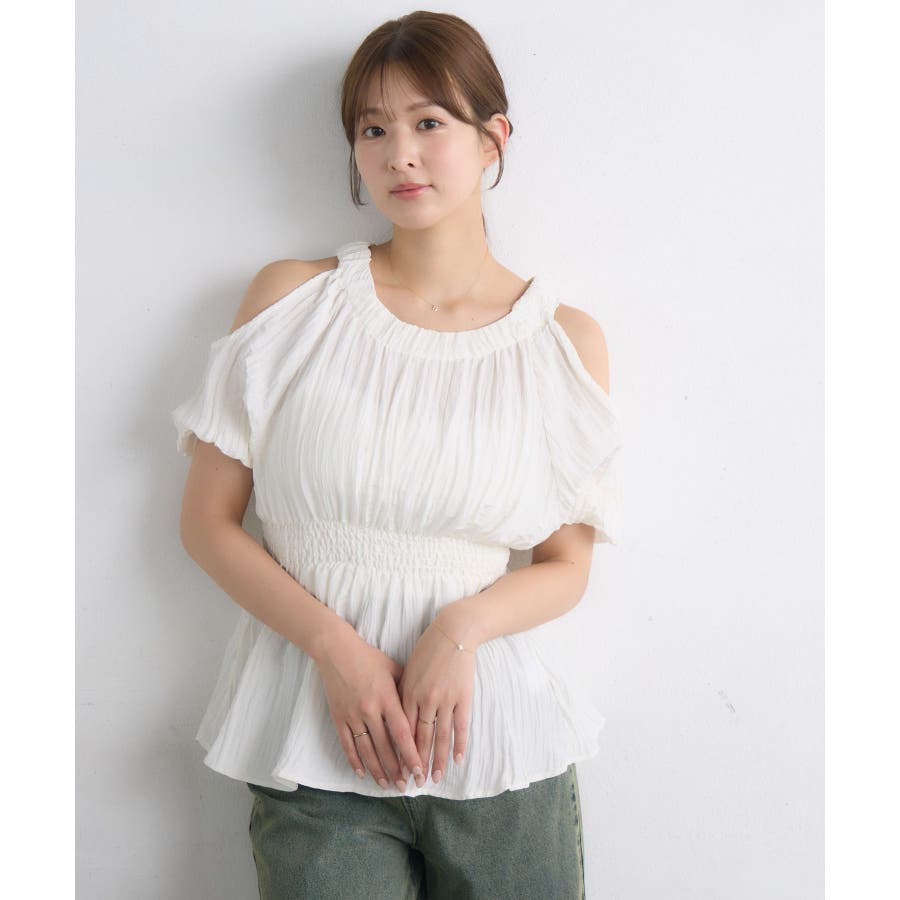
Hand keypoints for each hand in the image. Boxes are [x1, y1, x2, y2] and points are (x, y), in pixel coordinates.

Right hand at [314, 627, 425, 790]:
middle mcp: (370, 710)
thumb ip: (407, 690)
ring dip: (378, 770)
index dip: (411, 755)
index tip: (419, 771)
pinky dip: (354, 761)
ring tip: (387, 785)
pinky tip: (362, 773)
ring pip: (366, 750)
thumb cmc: (369, 658)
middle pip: (385, 747)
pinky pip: (347, 744)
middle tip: (405, 786)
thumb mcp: (394, 669)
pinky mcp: (339, 717)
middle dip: (397, 770)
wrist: (336, 651)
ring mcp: (352, 715)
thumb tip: (422, 707)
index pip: (402, 734)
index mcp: (387, 698)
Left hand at [397, 604, 478, 784]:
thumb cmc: (427, 649)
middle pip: (419, 738)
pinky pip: (461, 726)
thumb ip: (401, 693)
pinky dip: (459, 744)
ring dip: (437, 759)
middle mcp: (425, 699)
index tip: (397, 770)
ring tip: (434, 778)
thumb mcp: (408, 670)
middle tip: (414, 783)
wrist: (453, 632)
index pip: (401, 730)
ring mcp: (445, 700)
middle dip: (416, 763)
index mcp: (407, 693)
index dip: (400, 752)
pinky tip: (458, 759)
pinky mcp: (463, 697)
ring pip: (440, 736)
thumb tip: (395, 716)